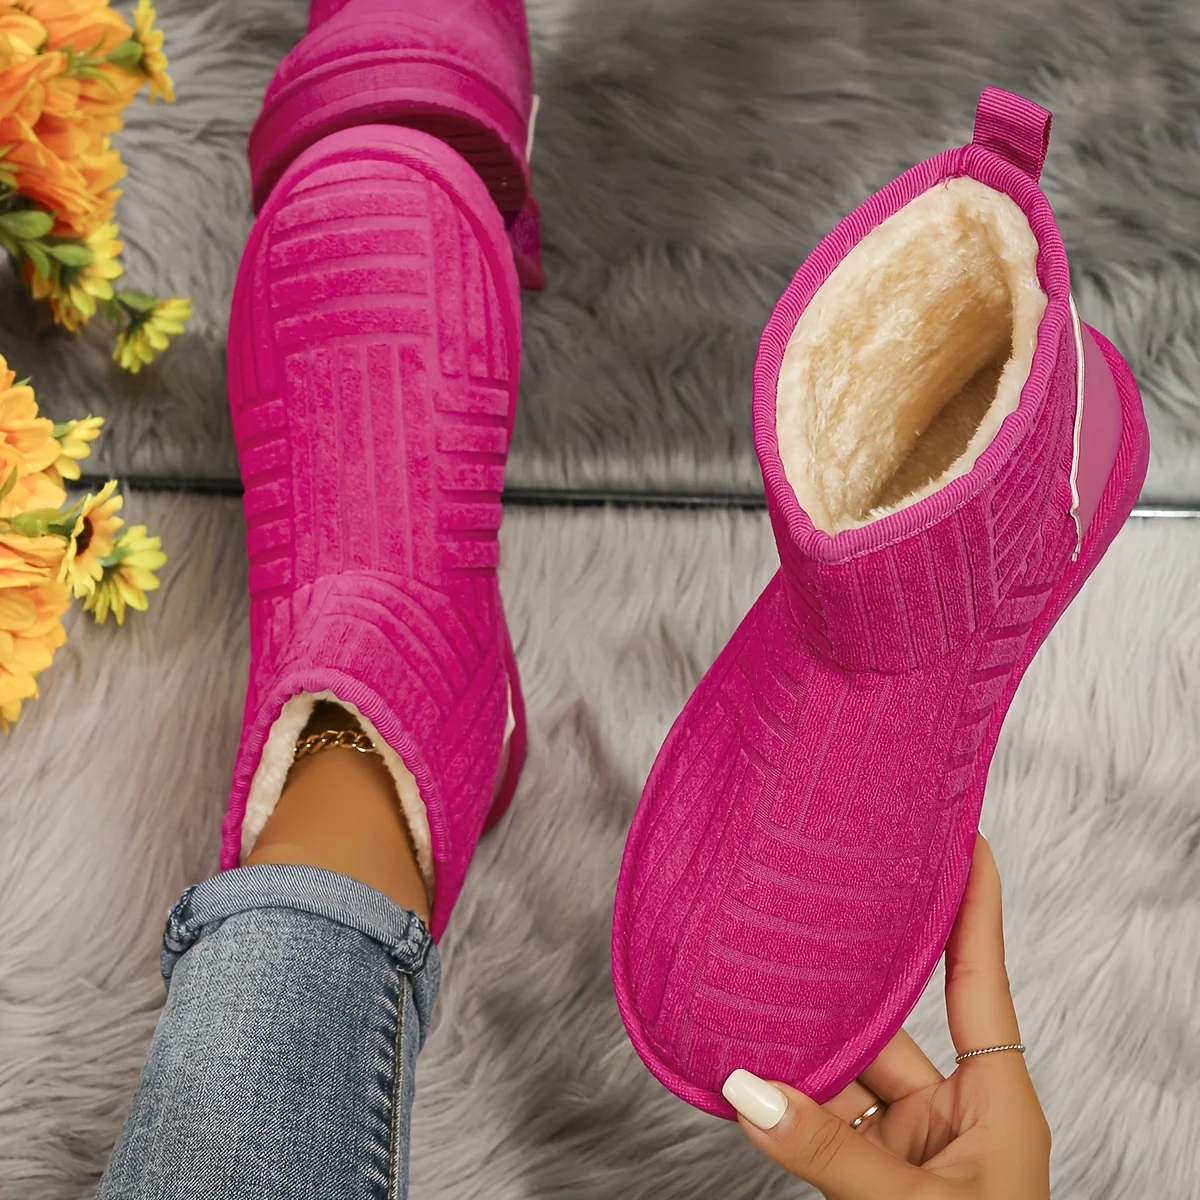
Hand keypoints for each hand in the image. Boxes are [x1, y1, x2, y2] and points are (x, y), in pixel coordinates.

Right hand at [722, 835, 1050, 1199]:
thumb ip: (832, 1152)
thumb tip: (747, 1088)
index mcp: (999, 1102)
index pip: (978, 976)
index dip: (972, 903)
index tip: (961, 835)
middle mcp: (956, 1111)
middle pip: (892, 1019)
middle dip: (842, 976)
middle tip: (804, 904)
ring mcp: (911, 1142)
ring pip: (844, 1067)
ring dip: (796, 1042)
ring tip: (746, 990)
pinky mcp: (871, 1170)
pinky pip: (821, 1115)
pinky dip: (784, 1096)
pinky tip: (744, 1067)